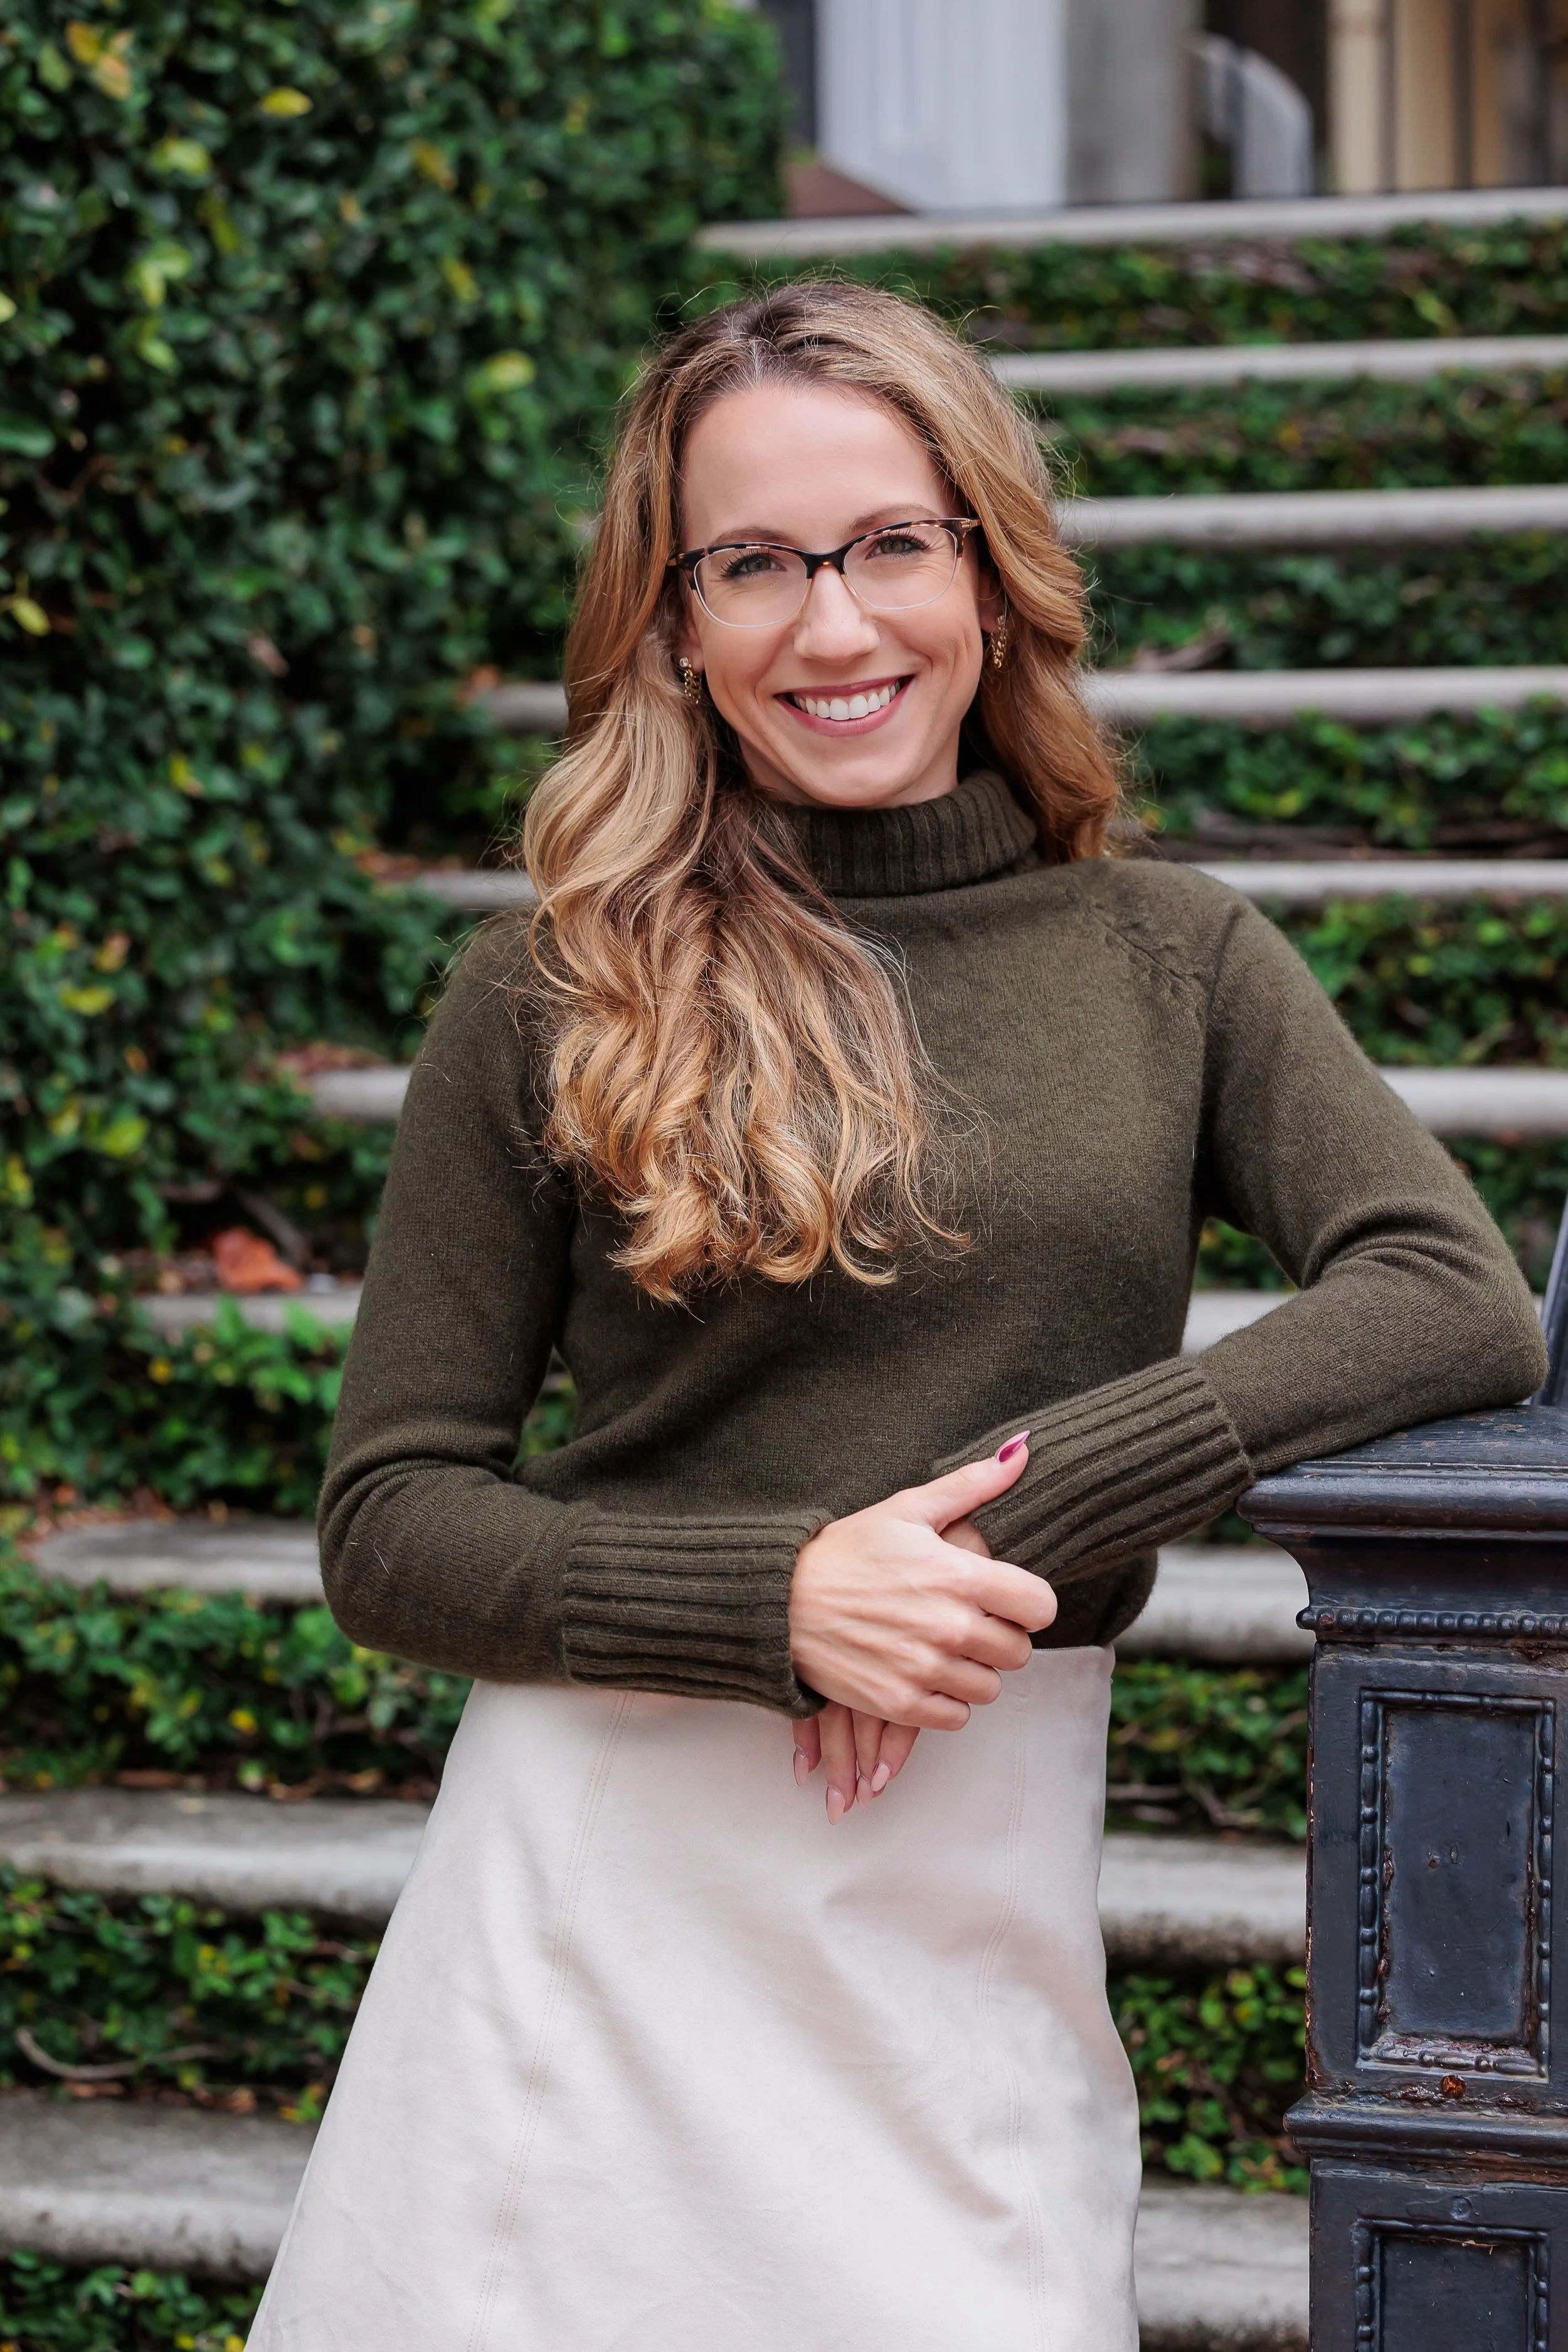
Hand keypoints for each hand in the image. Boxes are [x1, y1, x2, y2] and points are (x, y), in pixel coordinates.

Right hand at [787, 1439, 1055, 1820]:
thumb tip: (1022, 1450)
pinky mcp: (900, 1703)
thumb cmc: (845, 1551)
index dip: (1027, 1603)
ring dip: (972, 1672)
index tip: (1004, 1599)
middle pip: (1018, 1652)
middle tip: (964, 1622)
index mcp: (960, 1576)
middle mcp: (949, 1627)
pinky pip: (955, 1718)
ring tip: (940, 1648)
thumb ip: (971, 1485)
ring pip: (989, 1689)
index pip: (1040, 1607)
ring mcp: (925, 1669)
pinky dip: (944, 1702)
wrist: (780, 1600)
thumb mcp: (907, 1508)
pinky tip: (921, 1673)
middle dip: (998, 1637)